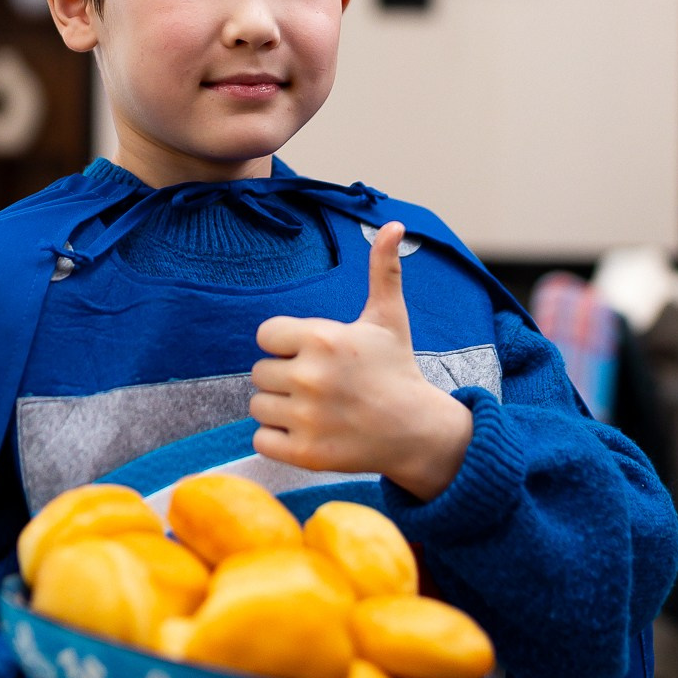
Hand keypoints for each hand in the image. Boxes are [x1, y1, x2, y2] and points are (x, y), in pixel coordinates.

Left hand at [250, 221, 473, 501]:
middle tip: (320, 386)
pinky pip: (260, 439)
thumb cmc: (397, 369)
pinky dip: (278, 439)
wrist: (418, 431)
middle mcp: (310, 377)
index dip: (286, 344)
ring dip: (280, 409)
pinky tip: (309, 431)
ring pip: (259, 406)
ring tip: (316, 409)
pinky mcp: (304, 452)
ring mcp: (306, 417)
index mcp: (322, 338)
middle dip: (285, 377)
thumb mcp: (389, 318)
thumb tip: (392, 225)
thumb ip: (382, 270)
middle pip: (260, 373)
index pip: (265, 335)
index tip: (313, 354)